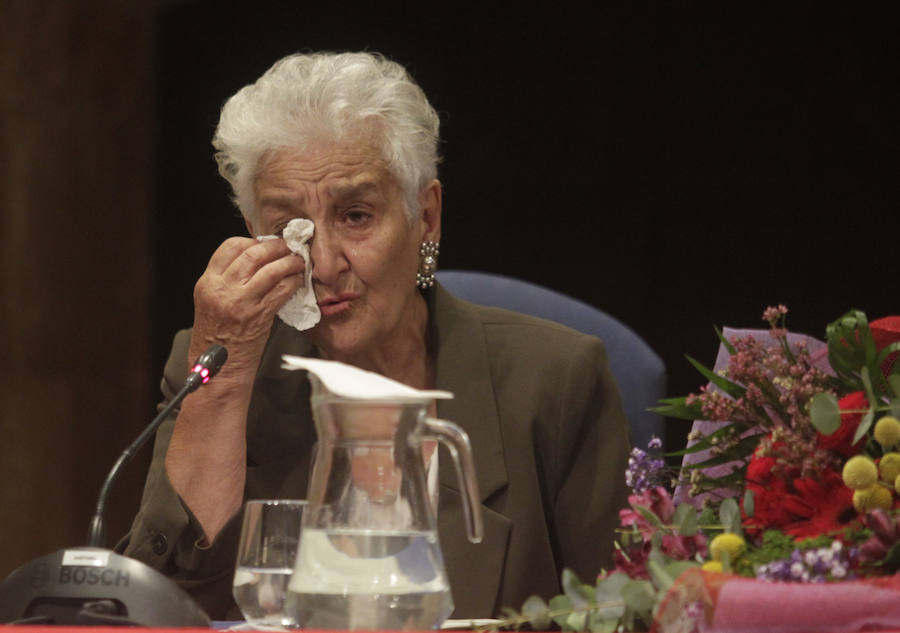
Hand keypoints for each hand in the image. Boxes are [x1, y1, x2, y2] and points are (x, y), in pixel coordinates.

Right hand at [189, 236, 304, 374]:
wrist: (218, 369)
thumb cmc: (219, 336)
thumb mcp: (213, 301)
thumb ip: (229, 279)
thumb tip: (259, 258)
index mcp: (207, 282)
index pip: (229, 246)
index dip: (252, 240)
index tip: (266, 244)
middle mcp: (221, 289)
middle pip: (252, 253)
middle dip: (275, 247)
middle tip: (289, 247)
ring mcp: (240, 302)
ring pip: (270, 269)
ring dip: (289, 262)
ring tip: (298, 261)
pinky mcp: (259, 315)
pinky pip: (282, 290)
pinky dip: (294, 281)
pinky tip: (298, 280)